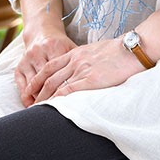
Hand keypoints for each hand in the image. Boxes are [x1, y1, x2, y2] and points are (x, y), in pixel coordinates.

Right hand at [15, 25, 76, 106]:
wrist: (42, 31)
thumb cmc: (60, 44)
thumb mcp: (71, 48)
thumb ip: (79, 62)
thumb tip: (92, 79)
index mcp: (55, 46)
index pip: (60, 73)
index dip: (64, 88)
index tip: (70, 102)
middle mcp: (39, 51)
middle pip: (45, 79)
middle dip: (51, 96)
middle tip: (58, 110)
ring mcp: (28, 58)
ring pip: (33, 83)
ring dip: (38, 98)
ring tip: (44, 111)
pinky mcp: (20, 64)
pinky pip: (21, 84)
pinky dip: (26, 96)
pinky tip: (31, 104)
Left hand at [28, 38, 144, 102]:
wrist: (131, 49)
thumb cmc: (118, 51)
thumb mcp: (95, 51)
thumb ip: (85, 59)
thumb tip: (81, 70)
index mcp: (75, 53)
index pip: (49, 67)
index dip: (38, 79)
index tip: (30, 89)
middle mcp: (75, 61)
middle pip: (48, 78)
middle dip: (36, 92)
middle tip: (28, 103)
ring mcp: (82, 70)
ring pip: (55, 86)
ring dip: (44, 99)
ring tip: (36, 111)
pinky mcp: (91, 80)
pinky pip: (69, 92)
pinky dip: (57, 101)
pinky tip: (52, 109)